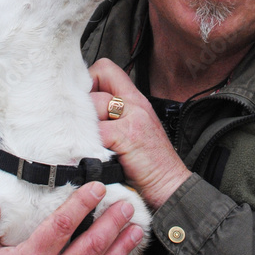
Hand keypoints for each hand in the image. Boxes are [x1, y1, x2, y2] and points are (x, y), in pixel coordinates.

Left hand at [90, 59, 190, 209]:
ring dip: (85, 127)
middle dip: (83, 107)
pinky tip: (95, 155)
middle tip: (84, 128)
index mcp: (136, 100)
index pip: (105, 69)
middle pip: (94, 85)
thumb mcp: (136, 130)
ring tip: (90, 144)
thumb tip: (83, 112)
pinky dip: (90, 144)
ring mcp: (132, 119)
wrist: (171, 185)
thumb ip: (116, 116)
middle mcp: (135, 104)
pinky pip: (97, 131)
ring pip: (92, 106)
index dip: (89, 81)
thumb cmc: (151, 164)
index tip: (84, 102)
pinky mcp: (127, 136)